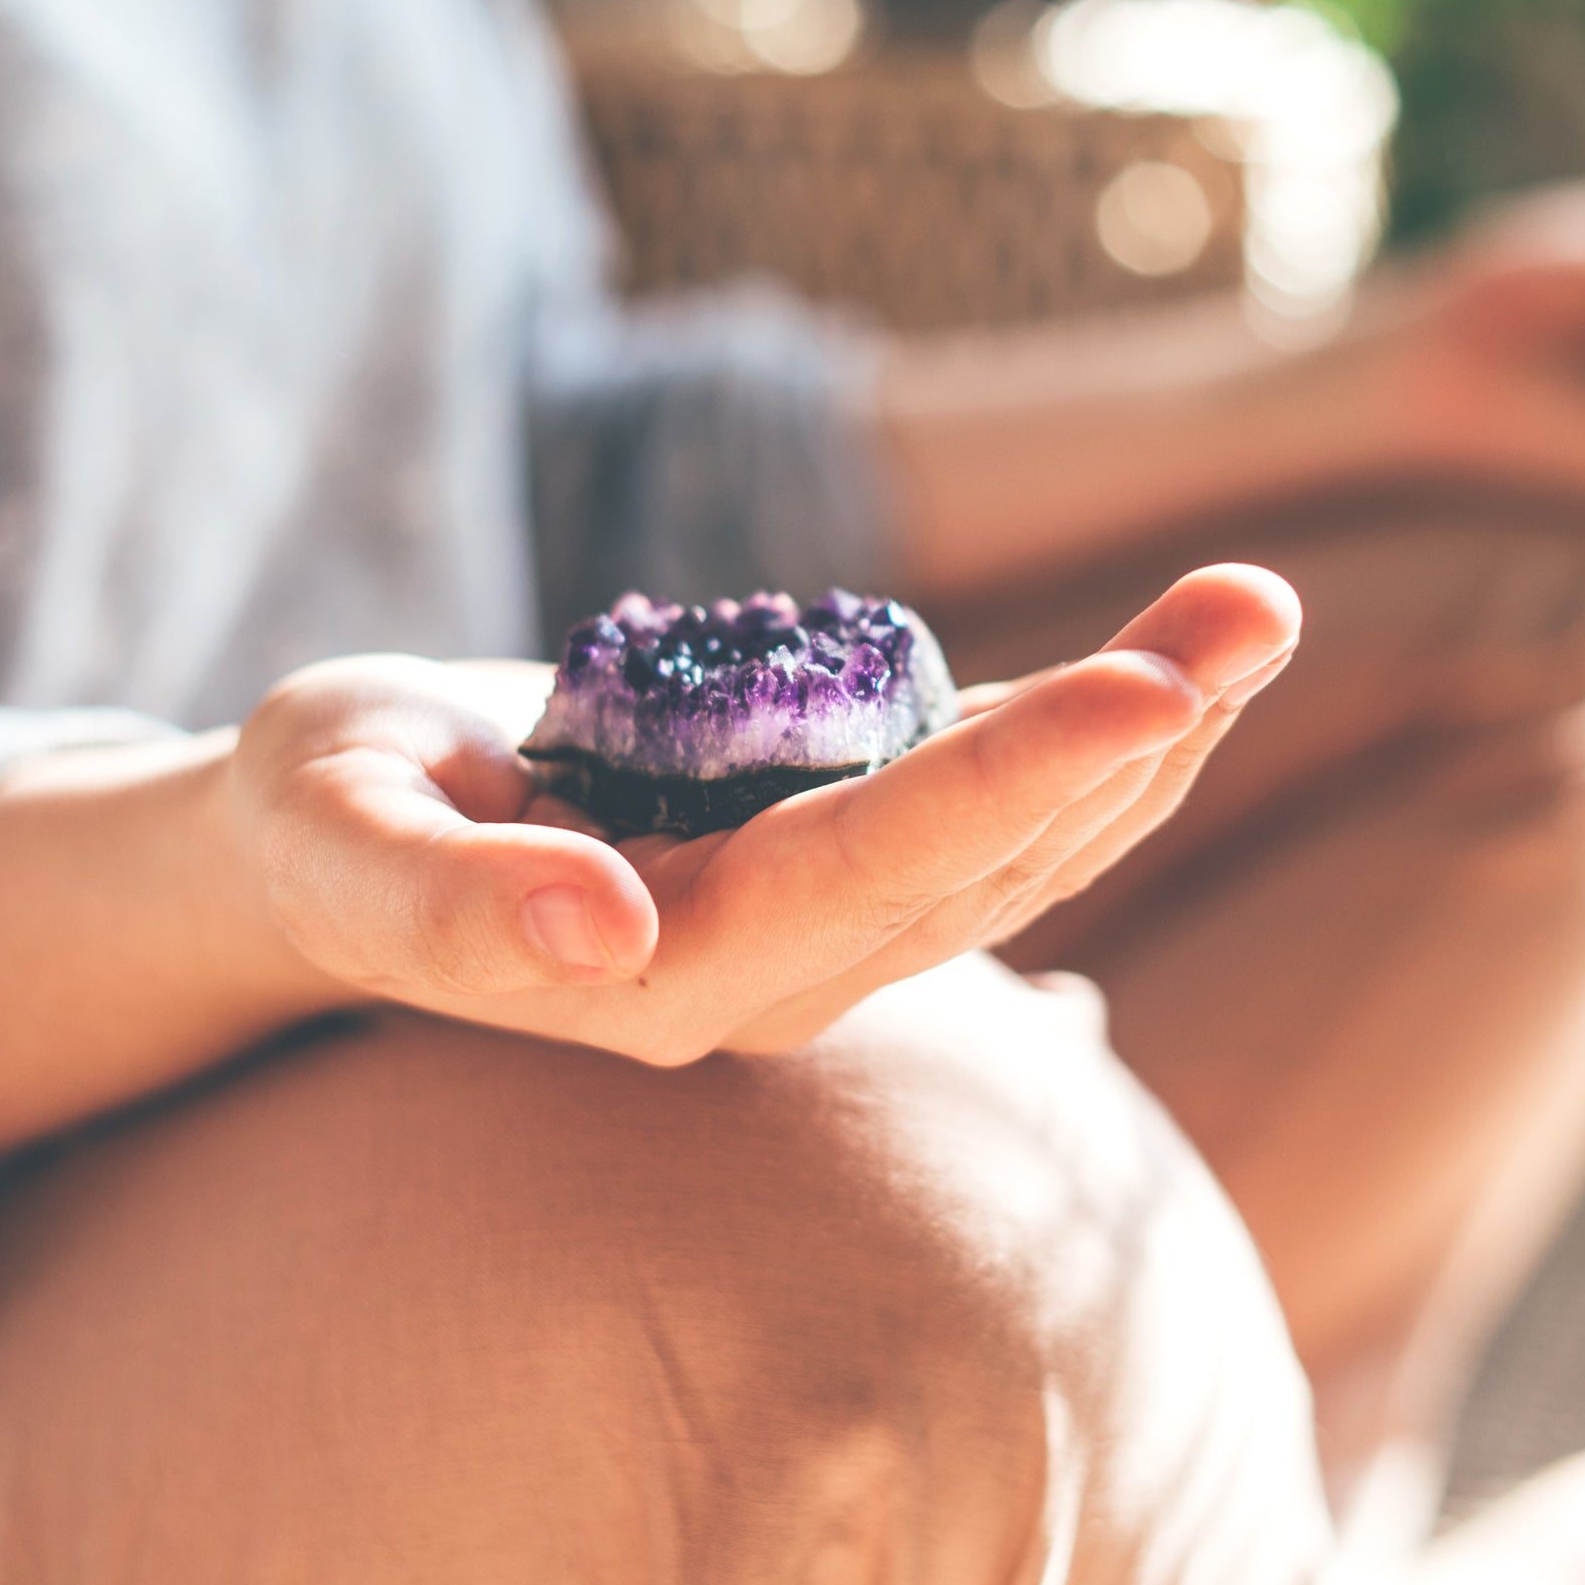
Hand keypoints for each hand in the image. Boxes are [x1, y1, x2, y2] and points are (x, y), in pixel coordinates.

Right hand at [225, 565, 1299, 1064]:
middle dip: (1129, 736)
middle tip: (1258, 605)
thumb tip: (603, 933)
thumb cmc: (326, 822)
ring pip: (1020, 844)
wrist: (345, 846)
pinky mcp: (839, 867)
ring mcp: (819, 933)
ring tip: (1257, 606)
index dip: (1007, 782)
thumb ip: (448, 903)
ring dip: (1147, 730)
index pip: (862, 875)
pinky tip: (1183, 659)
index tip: (1145, 688)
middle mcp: (771, 977)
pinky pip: (990, 806)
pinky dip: (1088, 732)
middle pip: (984, 861)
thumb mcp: (340, 841)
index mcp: (659, 980)